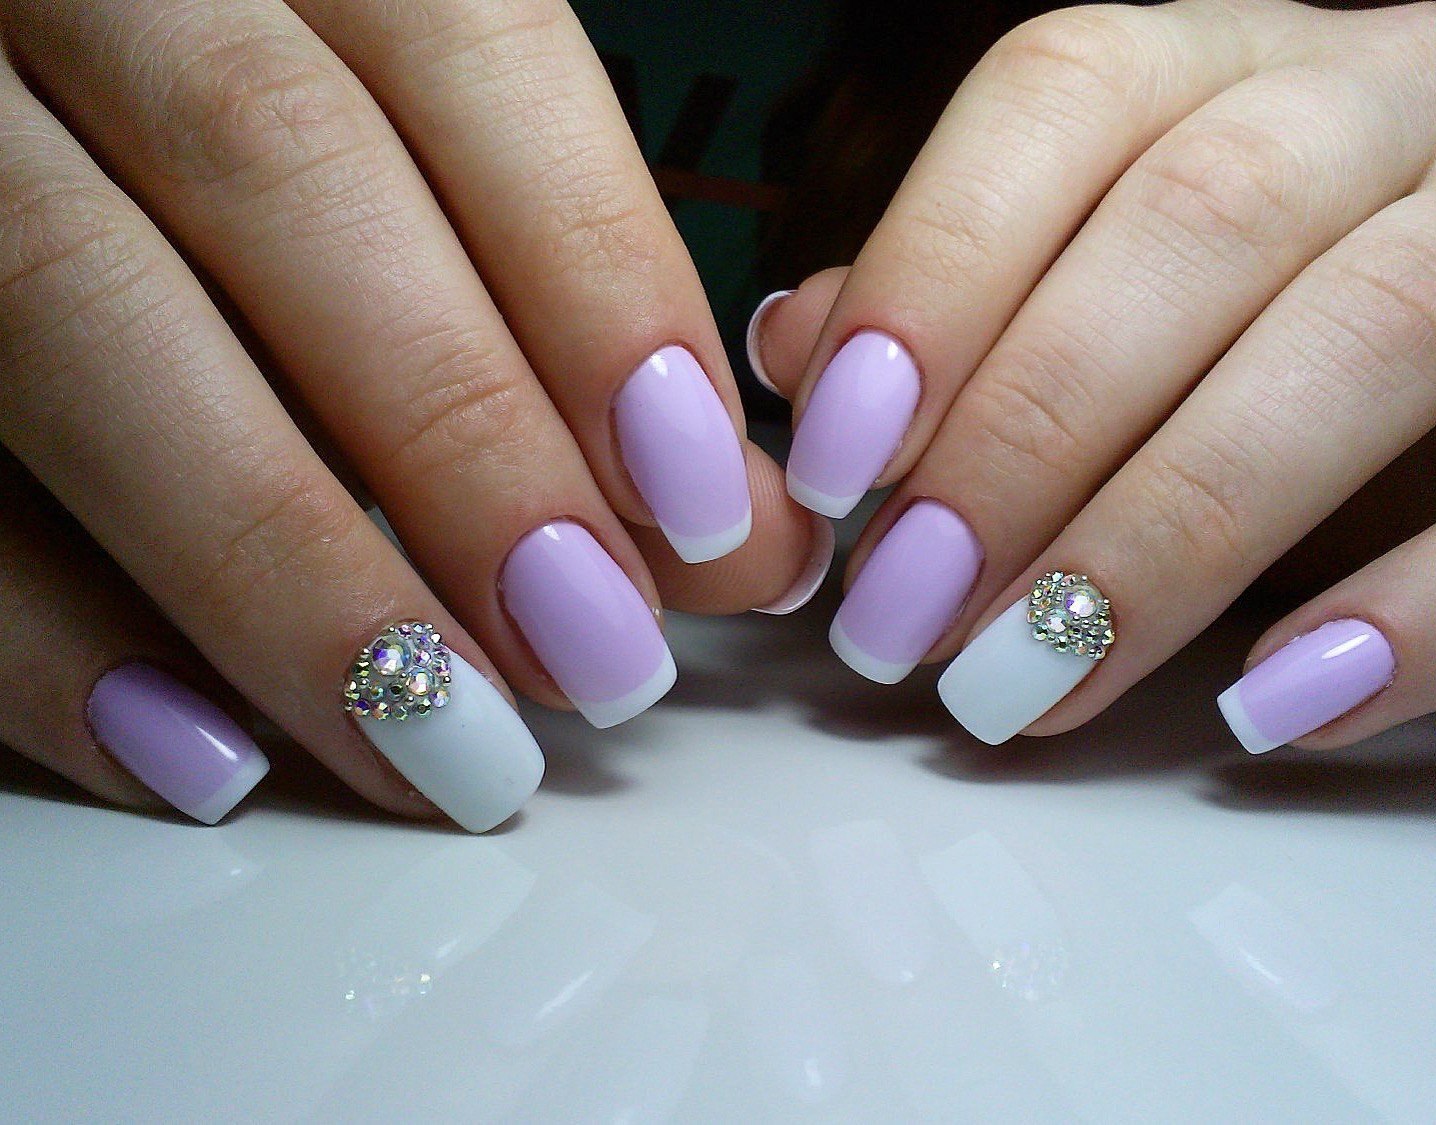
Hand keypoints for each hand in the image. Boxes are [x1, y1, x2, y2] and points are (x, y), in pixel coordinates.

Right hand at [0, 0, 825, 828]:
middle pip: (285, 170)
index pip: (464, 46)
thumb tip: (735, 524)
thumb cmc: (257, 148)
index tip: (699, 496)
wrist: (24, 78)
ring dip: (280, 563)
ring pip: (79, 304)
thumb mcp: (412, 151)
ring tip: (444, 741)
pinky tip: (196, 751)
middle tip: (598, 650)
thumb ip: (563, 294)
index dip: (595, 275)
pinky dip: (42, 625)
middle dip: (464, 441)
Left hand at [752, 0, 1435, 751]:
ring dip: (1170, 536)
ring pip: (1370, 334)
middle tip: (910, 610)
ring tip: (1032, 678)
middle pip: (1200, 225)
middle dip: (1028, 436)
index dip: (934, 272)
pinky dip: (1413, 614)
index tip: (842, 456)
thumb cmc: (1241, 314)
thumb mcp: (1090, 279)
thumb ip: (952, 302)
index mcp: (1220, 63)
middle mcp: (1380, 102)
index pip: (1061, 97)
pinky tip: (1271, 703)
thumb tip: (805, 350)